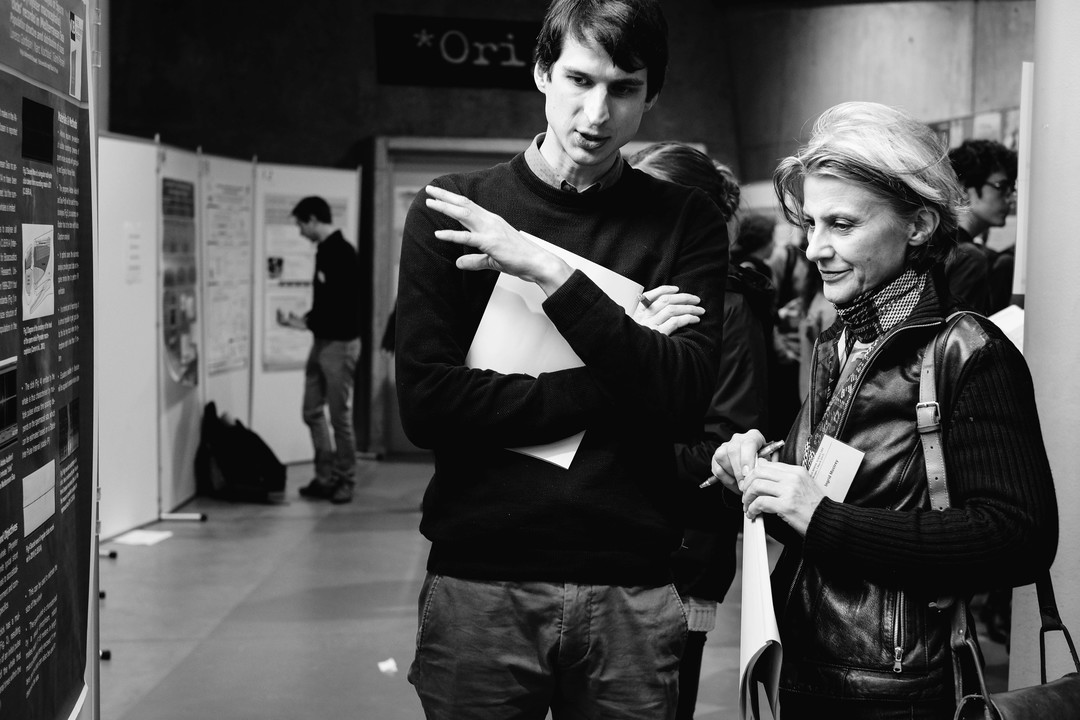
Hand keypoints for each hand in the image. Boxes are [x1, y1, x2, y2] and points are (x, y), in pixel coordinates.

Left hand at [425, 185, 572, 295]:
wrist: (538, 263)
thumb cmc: (520, 259)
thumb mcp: (492, 260)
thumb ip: (474, 260)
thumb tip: (459, 263)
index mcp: (491, 221)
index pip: (469, 205)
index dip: (453, 199)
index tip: (439, 194)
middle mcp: (490, 221)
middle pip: (464, 204)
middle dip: (445, 196)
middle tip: (430, 189)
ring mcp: (490, 230)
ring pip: (464, 214)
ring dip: (445, 207)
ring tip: (430, 203)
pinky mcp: (490, 243)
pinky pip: (467, 237)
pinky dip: (451, 235)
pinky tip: (439, 234)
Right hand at [632, 286, 703, 335]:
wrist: (641, 352)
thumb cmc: (645, 338)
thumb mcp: (642, 324)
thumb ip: (652, 313)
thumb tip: (673, 301)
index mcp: (639, 311)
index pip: (651, 295)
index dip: (666, 290)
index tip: (677, 289)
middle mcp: (645, 316)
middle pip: (666, 300)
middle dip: (684, 298)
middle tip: (696, 299)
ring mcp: (652, 325)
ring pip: (673, 309)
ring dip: (689, 308)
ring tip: (700, 310)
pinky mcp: (660, 334)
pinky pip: (676, 322)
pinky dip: (687, 318)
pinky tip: (695, 319)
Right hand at [709, 430, 766, 492]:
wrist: (755, 466)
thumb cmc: (762, 464)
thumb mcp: (767, 464)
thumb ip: (762, 466)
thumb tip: (756, 474)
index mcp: (753, 437)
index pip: (748, 443)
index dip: (747, 459)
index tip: (747, 474)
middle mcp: (738, 438)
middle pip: (733, 451)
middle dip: (737, 471)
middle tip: (743, 485)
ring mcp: (726, 446)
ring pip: (722, 458)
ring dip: (731, 475)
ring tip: (740, 485)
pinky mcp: (717, 456)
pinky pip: (717, 468)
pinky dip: (725, 479)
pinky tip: (734, 483)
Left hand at [740, 459, 822, 535]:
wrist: (827, 521)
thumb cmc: (814, 507)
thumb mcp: (802, 485)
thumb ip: (784, 478)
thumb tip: (762, 470)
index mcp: (796, 471)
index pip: (767, 465)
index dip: (753, 474)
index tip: (748, 483)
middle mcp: (792, 477)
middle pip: (759, 472)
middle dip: (747, 484)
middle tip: (745, 494)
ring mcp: (789, 491)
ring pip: (757, 486)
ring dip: (748, 497)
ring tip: (747, 505)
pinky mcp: (786, 505)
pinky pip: (761, 502)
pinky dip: (753, 508)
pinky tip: (753, 513)